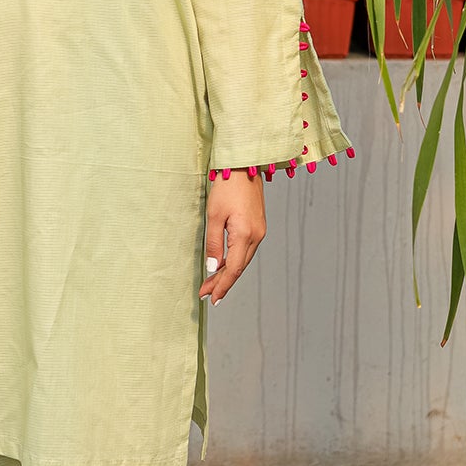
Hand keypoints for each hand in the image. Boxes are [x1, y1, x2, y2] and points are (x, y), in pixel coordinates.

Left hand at [199, 169, 265, 304]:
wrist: (244, 167)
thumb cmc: (227, 187)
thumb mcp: (214, 215)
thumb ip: (214, 243)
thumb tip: (214, 267)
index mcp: (246, 234)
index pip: (234, 269)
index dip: (223, 286)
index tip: (212, 298)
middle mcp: (257, 236)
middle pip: (240, 267)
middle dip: (222, 283)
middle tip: (205, 294)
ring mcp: (259, 231)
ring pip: (243, 260)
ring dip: (228, 273)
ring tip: (211, 284)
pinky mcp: (257, 226)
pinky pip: (246, 250)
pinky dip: (234, 260)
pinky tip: (223, 265)